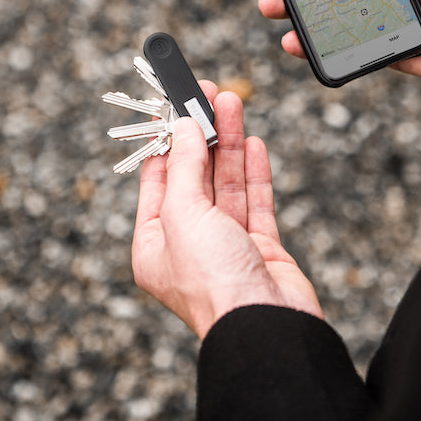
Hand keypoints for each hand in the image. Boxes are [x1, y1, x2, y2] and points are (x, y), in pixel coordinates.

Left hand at [131, 83, 322, 338]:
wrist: (265, 326)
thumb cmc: (214, 283)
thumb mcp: (183, 215)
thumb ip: (185, 168)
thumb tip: (184, 129)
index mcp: (155, 245)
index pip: (158, 180)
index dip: (167, 140)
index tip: (173, 105)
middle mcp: (189, 245)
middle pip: (195, 177)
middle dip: (202, 134)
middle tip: (207, 95)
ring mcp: (227, 247)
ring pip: (226, 184)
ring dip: (229, 143)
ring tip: (232, 104)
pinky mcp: (261, 249)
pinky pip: (255, 202)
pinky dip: (254, 172)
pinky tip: (254, 143)